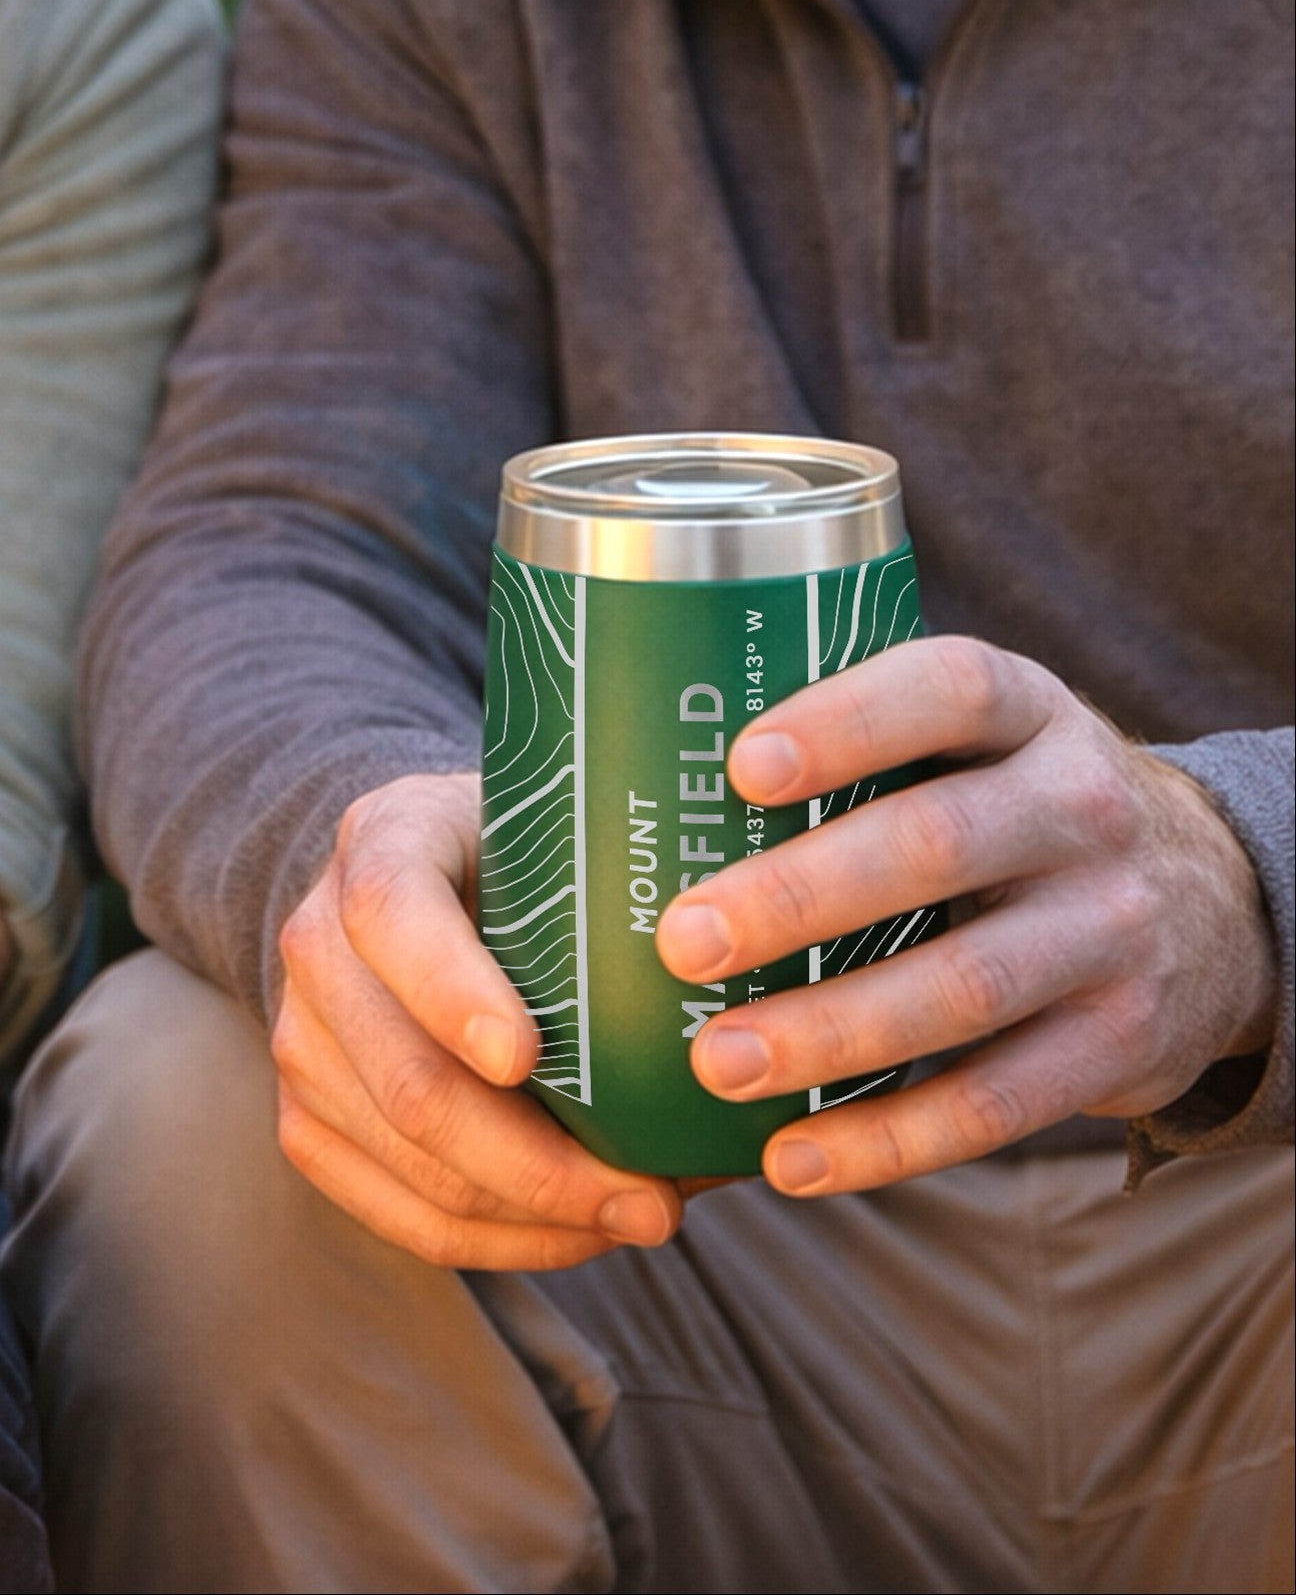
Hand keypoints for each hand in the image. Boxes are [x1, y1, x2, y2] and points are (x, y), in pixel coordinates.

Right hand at [272, 772, 683, 1270]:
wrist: (420, 883)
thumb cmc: (527, 859)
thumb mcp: (563, 831)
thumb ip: (623, 887)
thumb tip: (757, 1014)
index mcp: (383, 839)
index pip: (392, 913)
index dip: (452, 991)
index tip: (528, 1058)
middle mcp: (319, 939)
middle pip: (408, 1077)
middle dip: (538, 1162)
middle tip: (656, 1201)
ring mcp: (300, 1036)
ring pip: (410, 1162)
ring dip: (536, 1215)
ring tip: (642, 1220)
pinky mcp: (306, 1121)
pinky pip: (400, 1215)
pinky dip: (501, 1242)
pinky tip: (580, 1234)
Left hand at [658, 636, 1277, 1196]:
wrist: (1214, 905)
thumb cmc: (1007, 803)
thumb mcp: (973, 740)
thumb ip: (857, 741)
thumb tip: (632, 765)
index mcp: (1027, 712)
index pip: (947, 689)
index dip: (846, 722)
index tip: (739, 768)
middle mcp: (1082, 810)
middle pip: (938, 846)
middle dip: (799, 897)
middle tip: (683, 939)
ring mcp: (1111, 931)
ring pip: (963, 988)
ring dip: (829, 1033)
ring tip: (715, 1061)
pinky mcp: (1121, 1045)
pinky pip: (998, 1102)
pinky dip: (888, 1139)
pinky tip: (790, 1157)